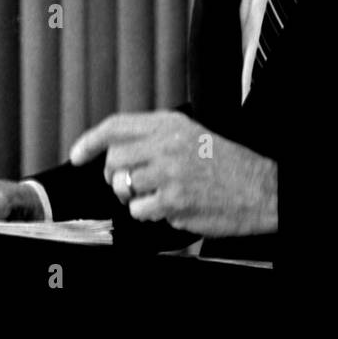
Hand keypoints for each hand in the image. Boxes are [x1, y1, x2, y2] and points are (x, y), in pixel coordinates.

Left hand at [69, 111, 277, 237]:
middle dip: (116, 177)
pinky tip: (173, 206)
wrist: (260, 188)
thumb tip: (115, 151)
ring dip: (136, 198)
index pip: (116, 127)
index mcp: (170, 124)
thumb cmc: (226, 164)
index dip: (90, 141)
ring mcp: (169, 174)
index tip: (77, 155)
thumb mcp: (191, 135)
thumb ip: (155, 137)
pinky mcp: (173, 202)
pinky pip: (140, 212)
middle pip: (114, 161)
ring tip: (162, 194)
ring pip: (124, 189)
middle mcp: (167, 145)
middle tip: (133, 183)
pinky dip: (151, 214)